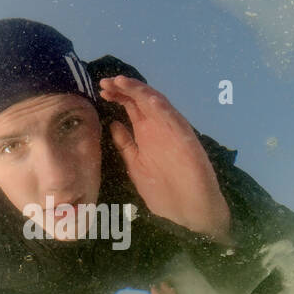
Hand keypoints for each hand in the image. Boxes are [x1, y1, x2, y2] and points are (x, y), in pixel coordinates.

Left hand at [99, 75, 233, 244]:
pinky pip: (174, 120)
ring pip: (155, 103)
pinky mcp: (185, 139)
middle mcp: (159, 127)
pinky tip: (149, 99)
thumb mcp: (136, 165)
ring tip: (121, 82)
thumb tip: (113, 124)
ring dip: (139, 91)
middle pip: (140, 100)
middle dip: (122, 88)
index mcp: (146, 133)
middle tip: (105, 82)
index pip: (131, 107)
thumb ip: (126, 145)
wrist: (191, 211)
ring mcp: (172, 131)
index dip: (117, 95)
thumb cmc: (166, 191)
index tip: (101, 90)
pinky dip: (162, 108)